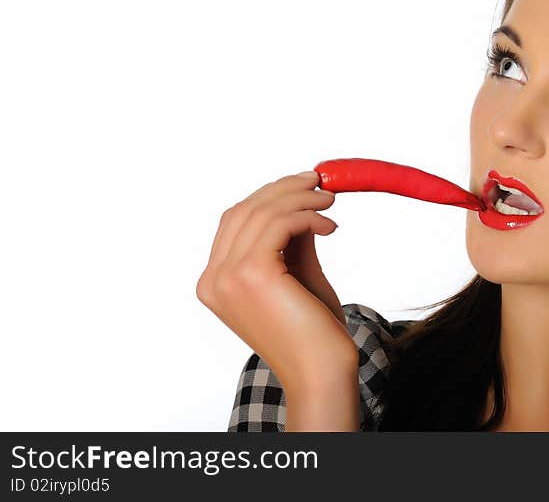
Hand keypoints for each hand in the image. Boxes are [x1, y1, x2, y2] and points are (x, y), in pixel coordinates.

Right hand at [197, 171, 357, 387]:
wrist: (321, 371)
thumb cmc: (313, 330)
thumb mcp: (297, 273)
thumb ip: (290, 239)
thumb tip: (298, 201)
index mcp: (215, 282)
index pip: (235, 221)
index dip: (268, 196)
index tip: (303, 186)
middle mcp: (213, 279)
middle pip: (244, 210)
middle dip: (284, 189)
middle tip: (319, 182)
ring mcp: (227, 277)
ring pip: (262, 212)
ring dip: (301, 199)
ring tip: (330, 203)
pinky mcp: (252, 274)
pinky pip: (279, 224)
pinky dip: (307, 216)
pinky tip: (329, 227)